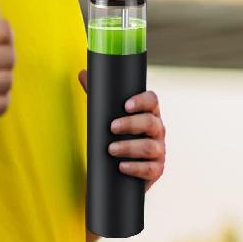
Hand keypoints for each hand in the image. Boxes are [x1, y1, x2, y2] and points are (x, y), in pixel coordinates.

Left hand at [77, 75, 165, 192]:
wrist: (119, 169)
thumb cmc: (116, 136)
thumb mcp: (107, 116)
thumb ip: (97, 95)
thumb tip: (83, 73)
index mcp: (148, 113)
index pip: (152, 101)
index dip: (142, 101)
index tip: (126, 105)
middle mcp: (158, 130)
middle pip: (151, 123)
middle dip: (131, 124)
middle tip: (111, 128)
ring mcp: (159, 150)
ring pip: (150, 147)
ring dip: (130, 147)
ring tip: (111, 149)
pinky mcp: (156, 169)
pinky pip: (151, 169)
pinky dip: (136, 168)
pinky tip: (122, 166)